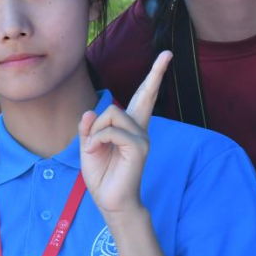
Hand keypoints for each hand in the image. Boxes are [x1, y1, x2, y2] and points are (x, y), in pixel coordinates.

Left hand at [79, 51, 171, 219]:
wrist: (110, 201)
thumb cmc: (101, 174)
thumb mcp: (88, 146)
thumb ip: (88, 128)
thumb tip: (90, 111)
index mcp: (129, 127)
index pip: (142, 97)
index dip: (154, 77)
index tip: (167, 56)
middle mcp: (139, 129)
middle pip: (146, 95)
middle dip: (156, 74)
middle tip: (168, 54)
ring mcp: (142, 137)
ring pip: (111, 113)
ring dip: (95, 129)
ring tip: (92, 146)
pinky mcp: (139, 147)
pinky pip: (112, 131)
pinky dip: (97, 139)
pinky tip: (94, 150)